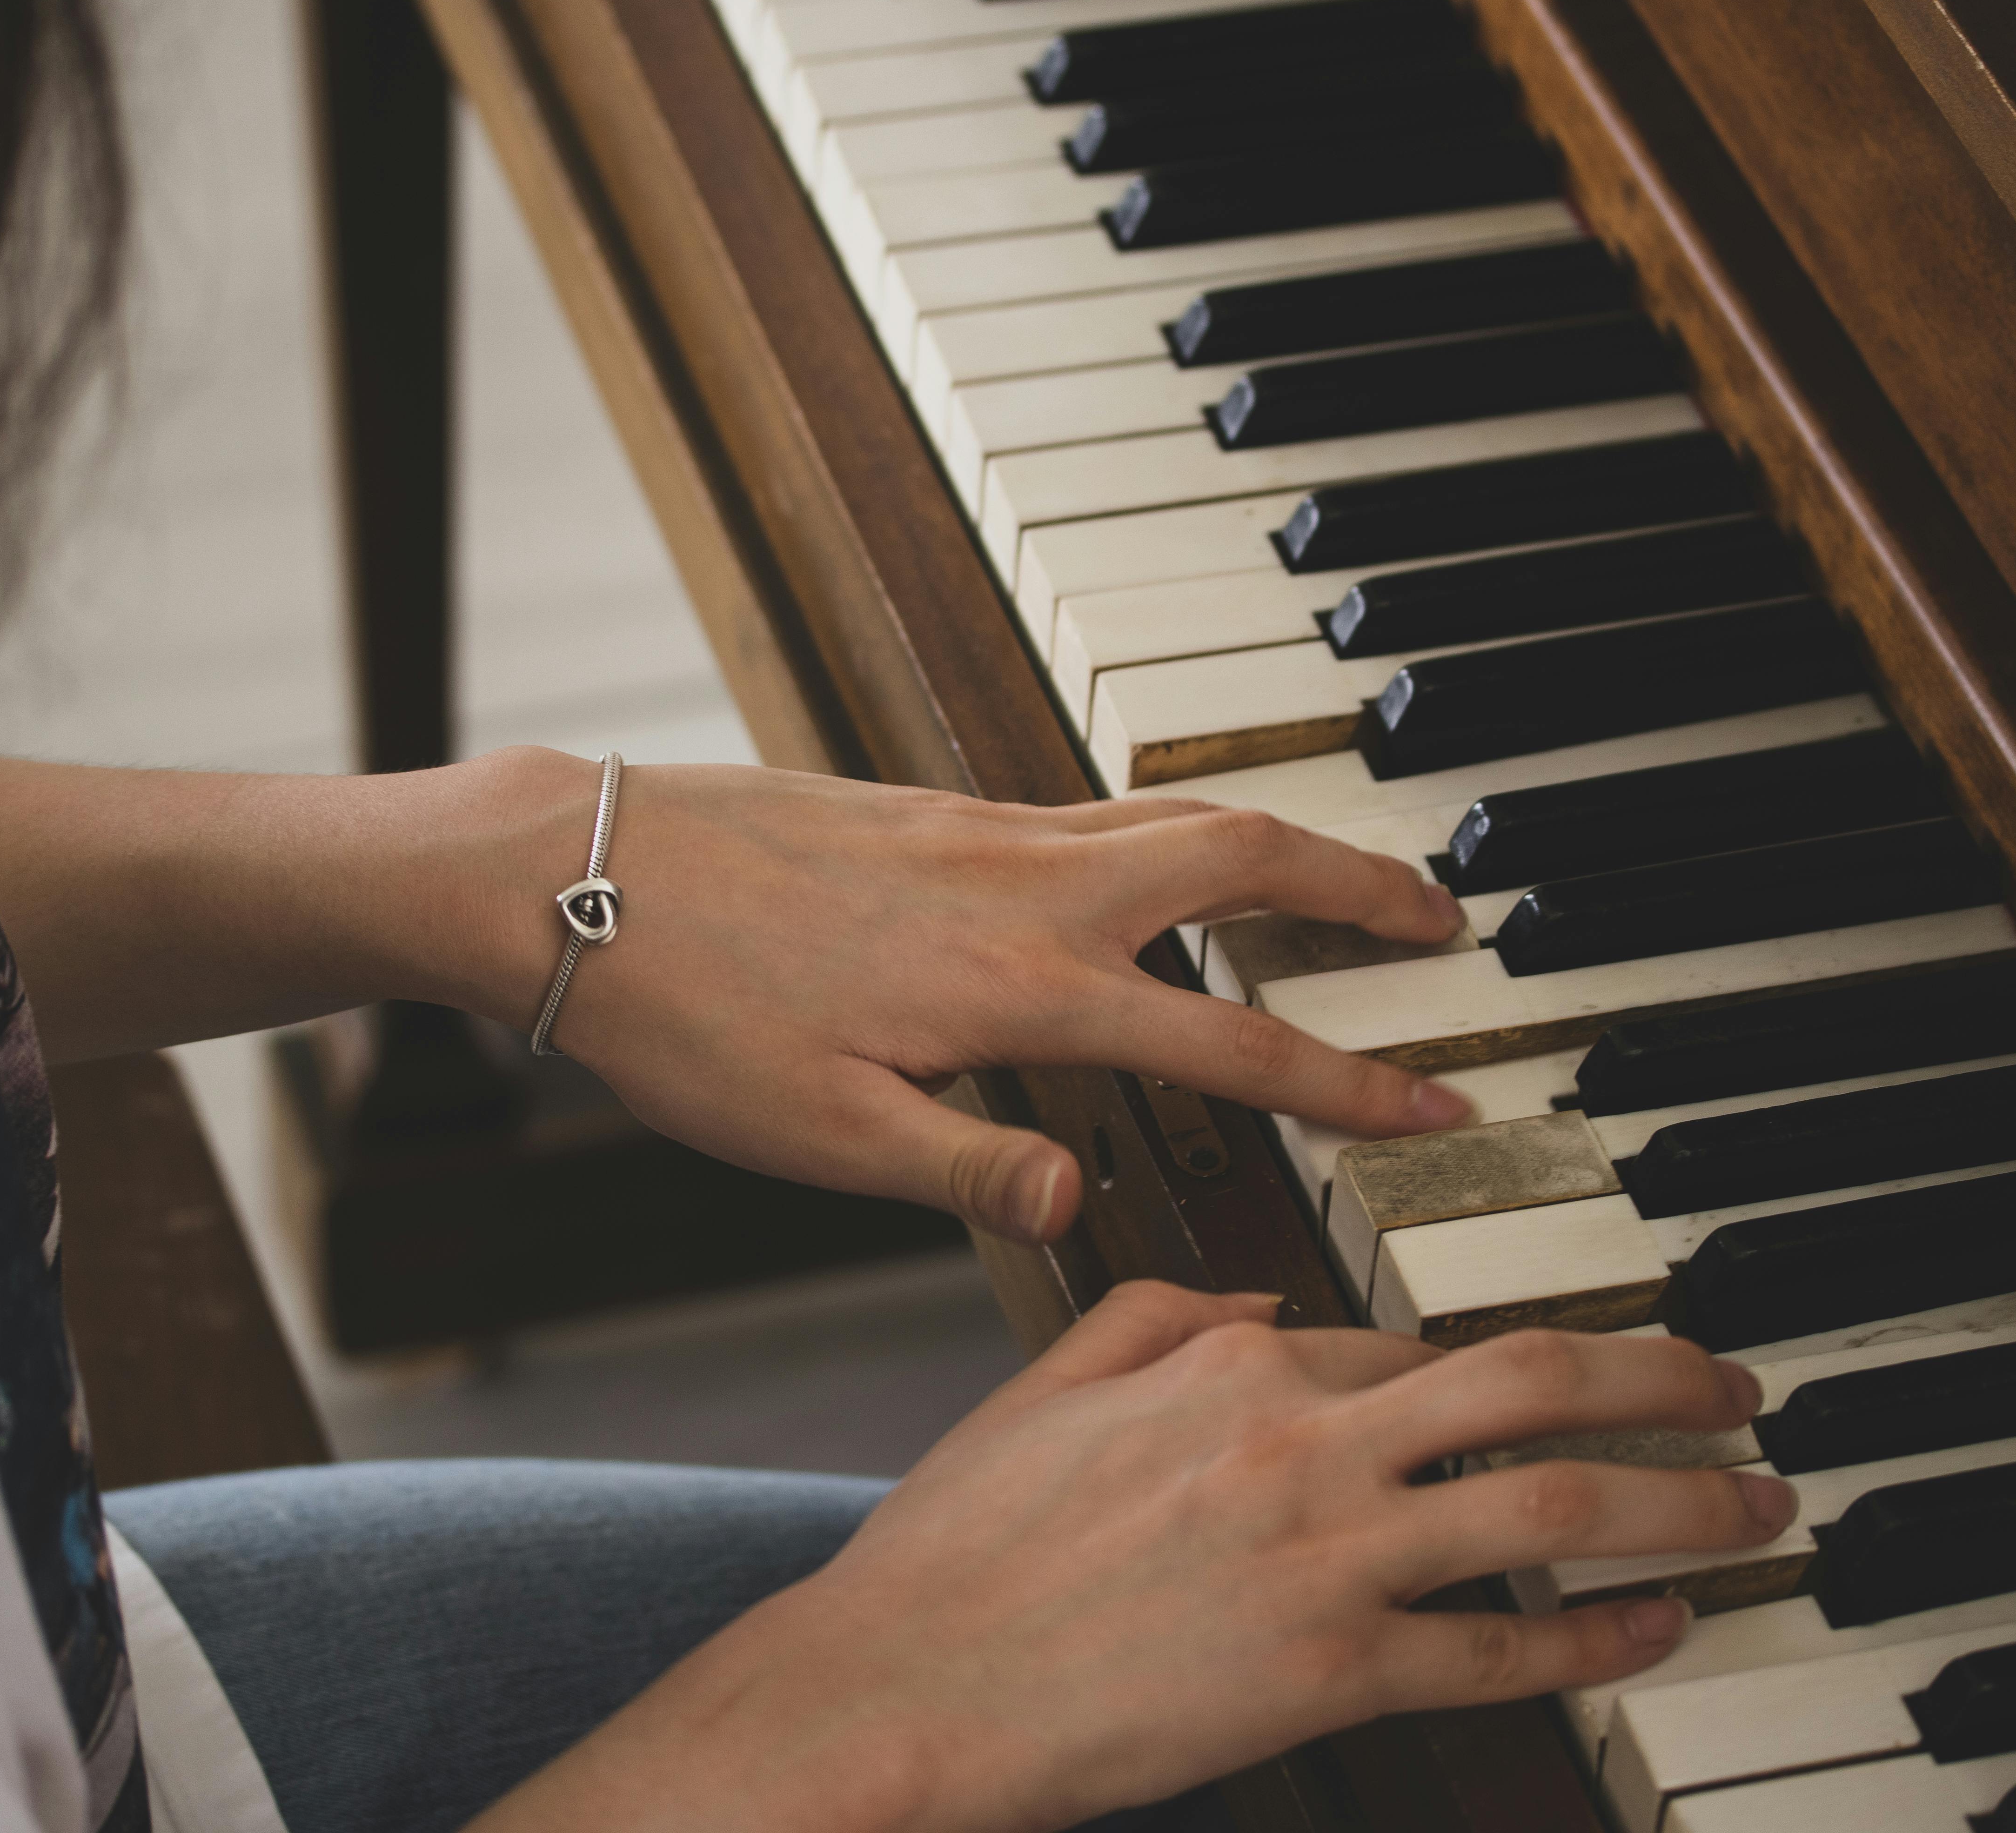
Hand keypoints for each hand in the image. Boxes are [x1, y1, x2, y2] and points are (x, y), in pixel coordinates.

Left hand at [437, 754, 1474, 1241]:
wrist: (570, 871)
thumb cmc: (684, 1013)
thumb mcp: (818, 1134)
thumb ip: (966, 1166)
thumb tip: (1086, 1208)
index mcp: (1014, 984)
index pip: (1228, 1041)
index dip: (1348, 1082)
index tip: (1439, 1102)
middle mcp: (1023, 886)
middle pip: (1245, 858)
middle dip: (1363, 890)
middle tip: (1445, 922)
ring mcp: (985, 832)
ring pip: (1182, 815)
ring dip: (1285, 846)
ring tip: (1348, 884)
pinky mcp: (940, 808)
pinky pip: (1104, 807)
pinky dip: (1183, 829)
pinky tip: (1175, 868)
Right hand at [484, 1286, 1791, 1832]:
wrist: (907, 1686)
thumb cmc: (963, 1548)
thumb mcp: (1047, 1379)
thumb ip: (1158, 1311)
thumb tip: (1257, 1296)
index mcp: (1231, 1360)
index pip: (1410, 1337)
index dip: (1505, 1357)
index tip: (1571, 1365)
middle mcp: (1299, 1439)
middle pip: (1531, 1381)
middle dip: (1661, 1377)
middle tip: (1738, 1391)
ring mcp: (1325, 1557)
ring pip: (1552, 1505)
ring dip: (1678, 1499)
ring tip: (1752, 1503)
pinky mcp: (1331, 1673)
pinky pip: (1502, 1653)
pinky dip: (1599, 1639)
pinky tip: (1659, 1625)